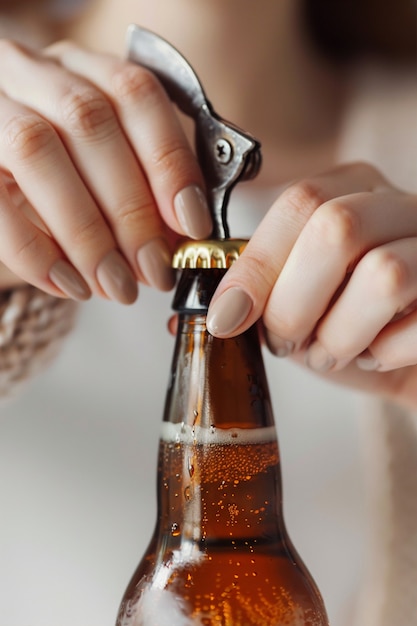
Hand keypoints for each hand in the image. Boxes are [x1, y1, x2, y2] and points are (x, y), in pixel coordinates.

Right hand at [0, 40, 211, 301]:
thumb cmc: (62, 177)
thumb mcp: (105, 167)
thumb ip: (144, 184)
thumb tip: (184, 231)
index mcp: (80, 68)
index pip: (134, 92)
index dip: (168, 159)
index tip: (192, 223)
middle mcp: (30, 71)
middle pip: (88, 122)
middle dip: (131, 208)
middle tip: (154, 270)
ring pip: (36, 148)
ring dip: (85, 231)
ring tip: (116, 285)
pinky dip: (34, 250)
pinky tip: (70, 285)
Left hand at [206, 162, 416, 408]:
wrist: (409, 360)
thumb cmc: (347, 325)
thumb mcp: (291, 303)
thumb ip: (248, 297)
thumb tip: (178, 319)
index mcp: (351, 190)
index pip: (299, 202)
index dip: (256, 265)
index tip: (228, 318)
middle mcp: (399, 204)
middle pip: (337, 229)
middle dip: (293, 302)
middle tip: (284, 340)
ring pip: (384, 274)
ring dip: (338, 333)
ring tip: (328, 352)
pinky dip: (384, 354)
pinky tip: (375, 355)